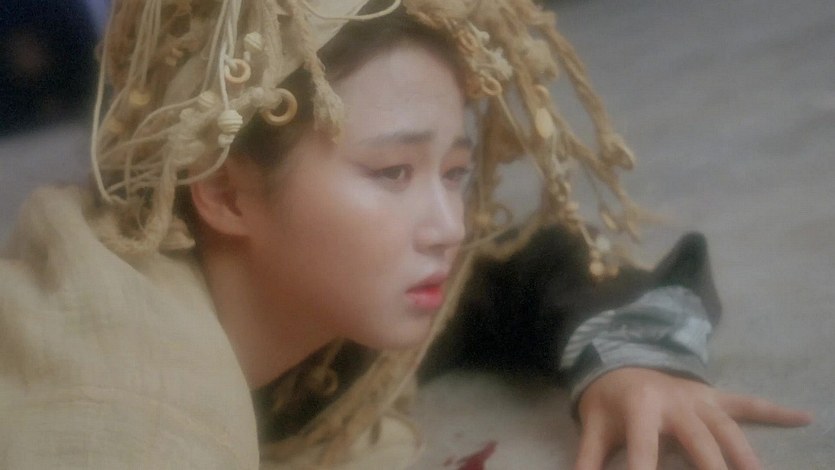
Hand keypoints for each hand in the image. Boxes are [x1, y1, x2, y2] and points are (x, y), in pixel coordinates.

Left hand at [574, 367, 811, 469]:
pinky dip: (774, 412)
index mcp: (641, 410)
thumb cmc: (607, 403)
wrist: (619, 361)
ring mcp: (699, 399)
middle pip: (700, 444)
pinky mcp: (714, 397)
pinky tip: (803, 418)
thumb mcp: (592, 430)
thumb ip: (587, 462)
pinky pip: (747, 404)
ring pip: (728, 431)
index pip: (644, 450)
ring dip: (745, 458)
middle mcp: (675, 402)